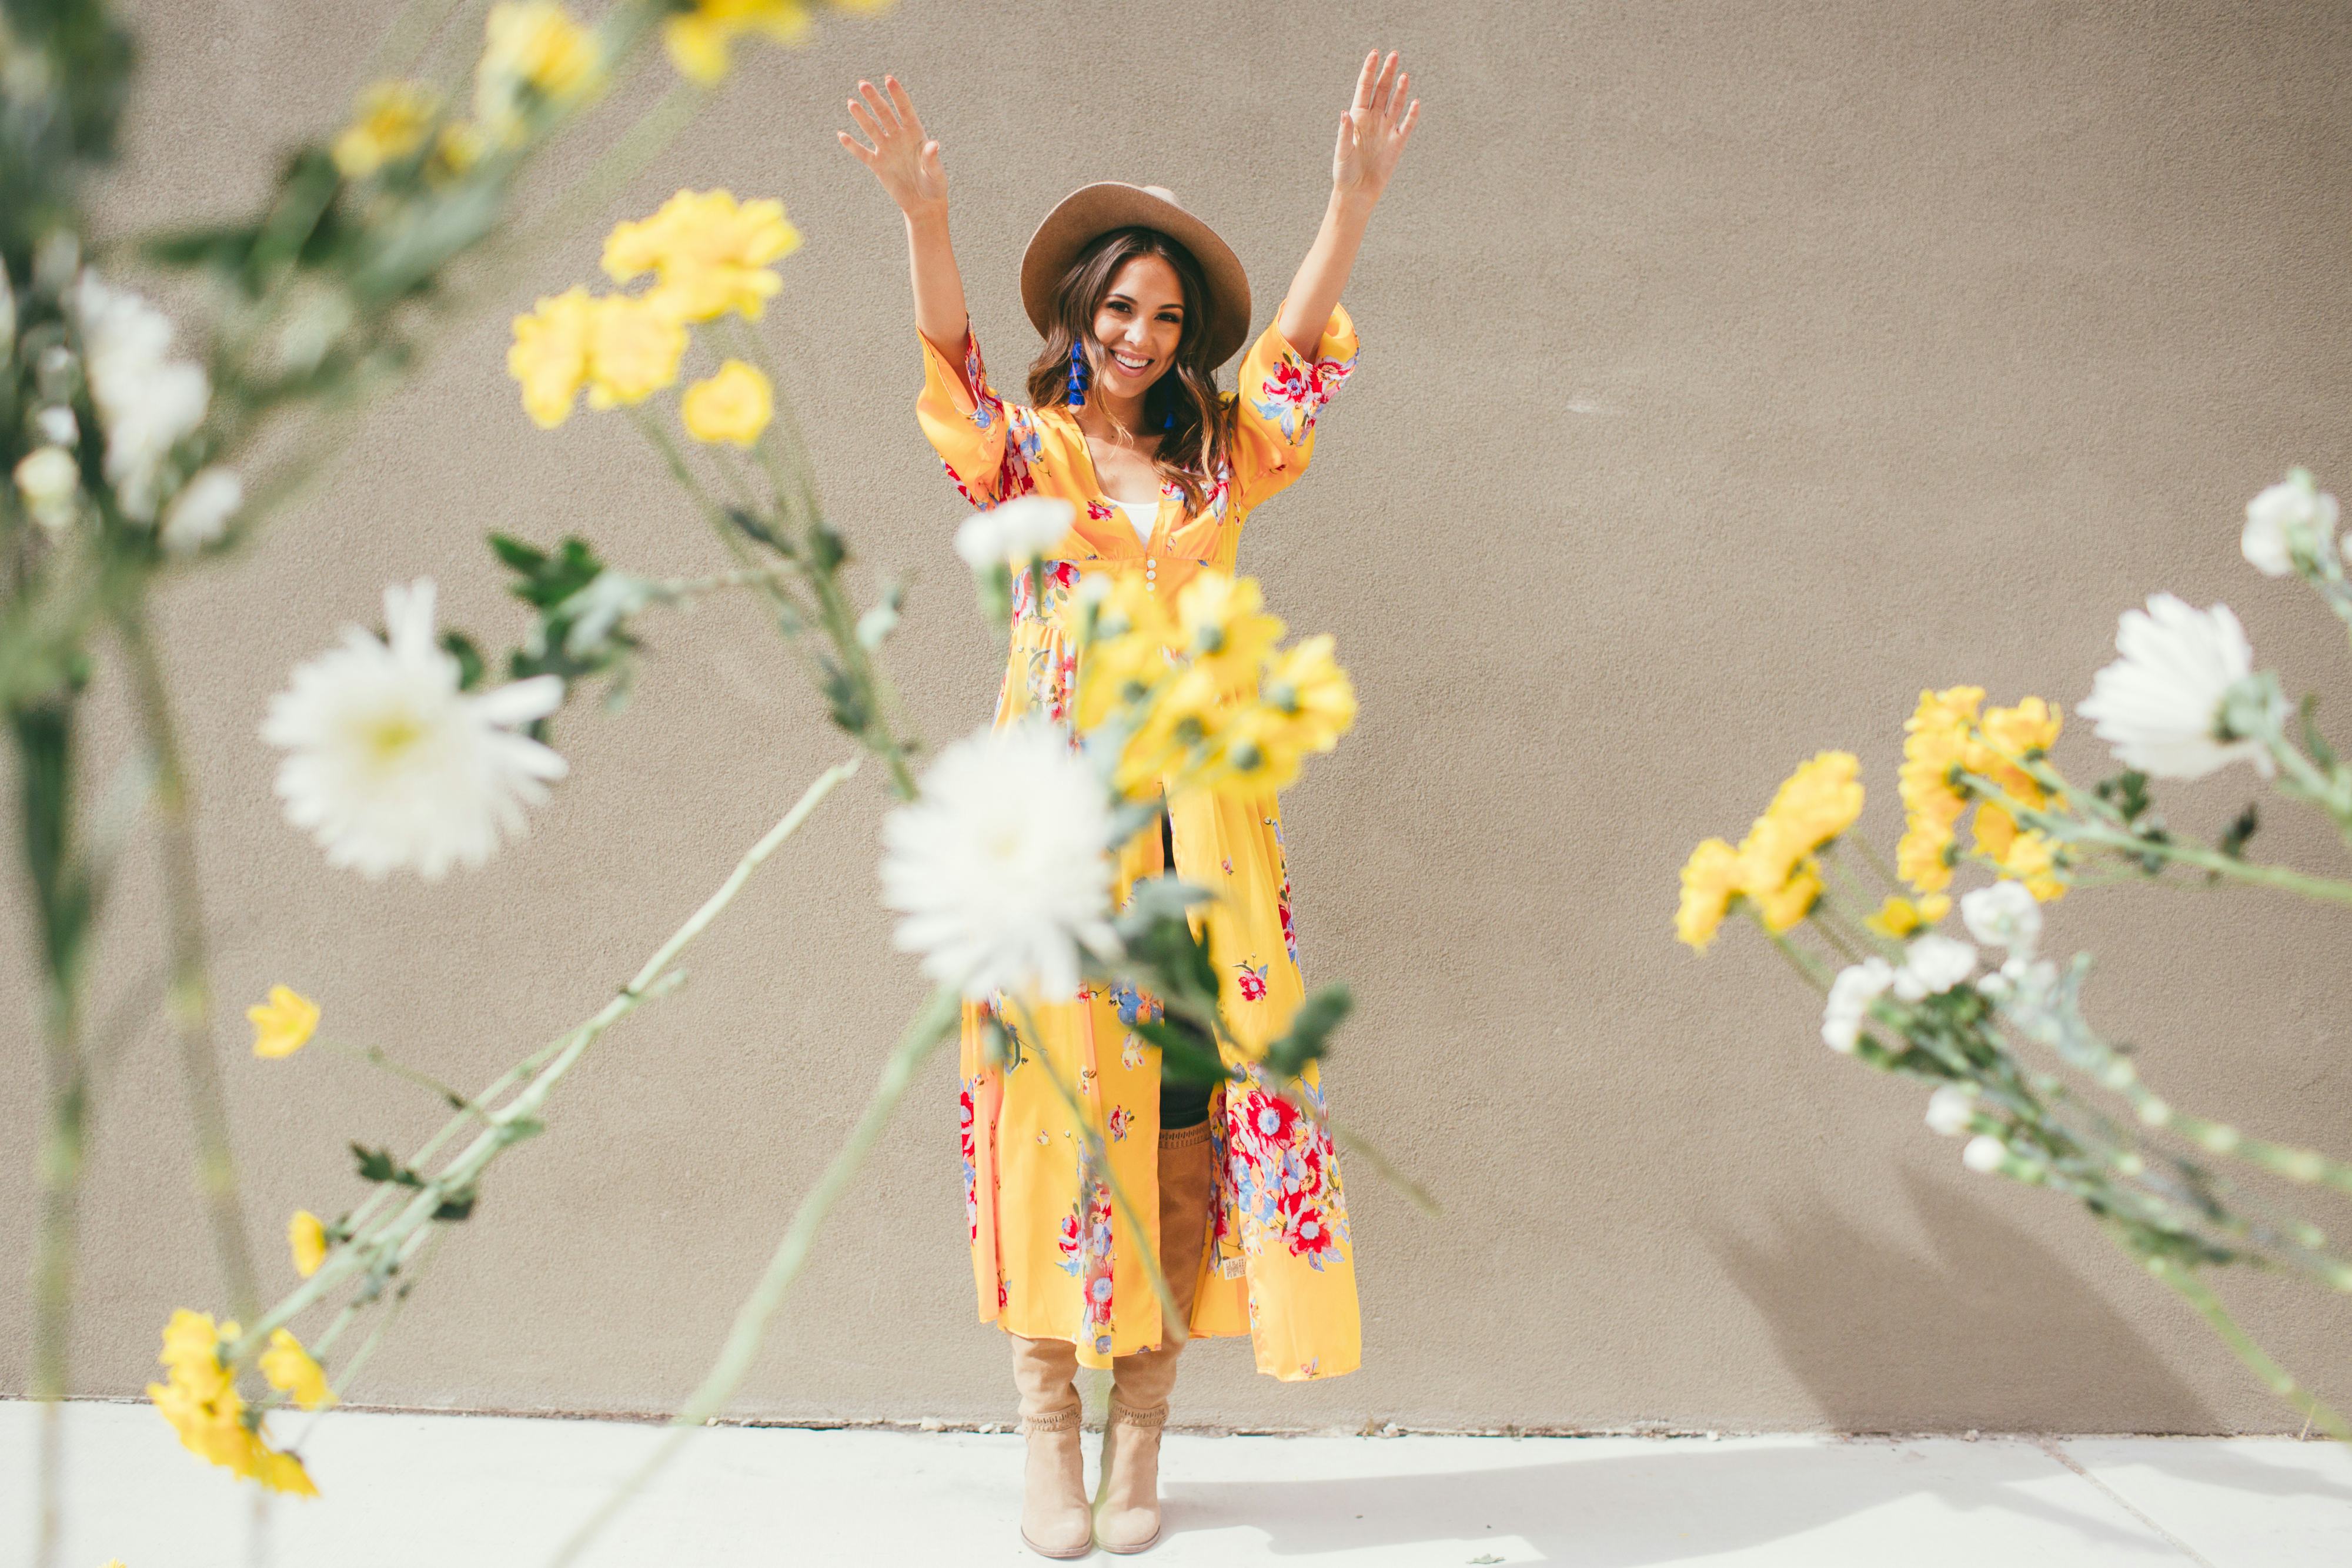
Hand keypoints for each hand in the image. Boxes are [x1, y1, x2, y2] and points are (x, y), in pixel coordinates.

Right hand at [838, 75, 946, 219]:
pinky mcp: (878, 165)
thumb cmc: (934, 185)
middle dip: (874, 99)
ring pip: (872, 129)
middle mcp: (899, 137)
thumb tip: (934, 144)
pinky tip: (842, 135)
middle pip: (884, 114)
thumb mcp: (936, 172)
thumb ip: (932, 158)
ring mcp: (887, 150)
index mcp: (915, 133)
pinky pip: (863, 153)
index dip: (897, 94)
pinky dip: (852, 146)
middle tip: (863, 84)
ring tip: (851, 102)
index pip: (904, 109)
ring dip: (861, 116)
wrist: (924, 204)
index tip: (888, 79)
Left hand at [1331, 50, 1418, 207]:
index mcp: (1357, 117)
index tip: (1375, 54)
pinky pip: (1407, 125)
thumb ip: (1344, 132)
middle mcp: (1373, 119)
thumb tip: (1345, 113)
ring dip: (1400, 89)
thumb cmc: (1345, 173)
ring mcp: (1386, 129)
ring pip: (1395, 104)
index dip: (1370, 70)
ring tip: (1403, 75)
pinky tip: (1415, 102)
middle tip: (1394, 55)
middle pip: (1382, 90)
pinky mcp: (1397, 143)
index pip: (1365, 88)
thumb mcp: (1342, 152)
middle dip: (1387, 72)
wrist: (1358, 193)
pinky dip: (1411, 114)